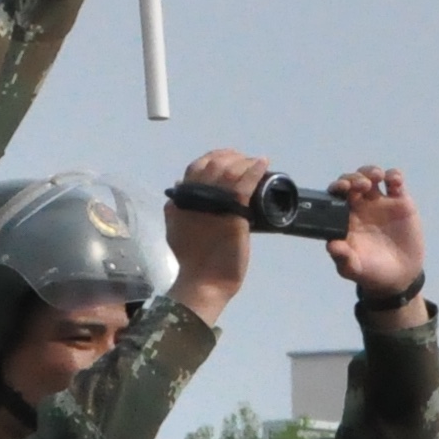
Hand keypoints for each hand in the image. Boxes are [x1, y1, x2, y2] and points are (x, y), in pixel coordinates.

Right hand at [163, 147, 262, 324]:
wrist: (204, 281)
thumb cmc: (193, 260)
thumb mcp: (176, 227)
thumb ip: (177, 209)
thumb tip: (177, 190)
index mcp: (181, 199)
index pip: (195, 168)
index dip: (211, 158)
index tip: (226, 158)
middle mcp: (195, 196)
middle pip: (212, 164)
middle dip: (229, 156)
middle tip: (244, 158)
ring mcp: (214, 202)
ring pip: (228, 170)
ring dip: (243, 161)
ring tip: (255, 161)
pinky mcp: (232, 211)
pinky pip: (243, 184)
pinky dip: (254, 170)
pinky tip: (262, 164)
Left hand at [329, 166, 427, 317]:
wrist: (399, 277)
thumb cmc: (371, 272)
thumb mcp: (354, 269)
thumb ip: (343, 258)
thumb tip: (331, 245)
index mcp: (345, 217)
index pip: (336, 195)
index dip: (337, 187)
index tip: (342, 188)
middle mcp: (360, 206)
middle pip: (352, 181)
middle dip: (353, 178)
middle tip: (361, 185)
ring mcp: (381, 202)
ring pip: (371, 176)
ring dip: (370, 172)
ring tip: (376, 178)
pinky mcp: (401, 202)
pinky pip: (396, 182)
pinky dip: (394, 176)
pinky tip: (394, 182)